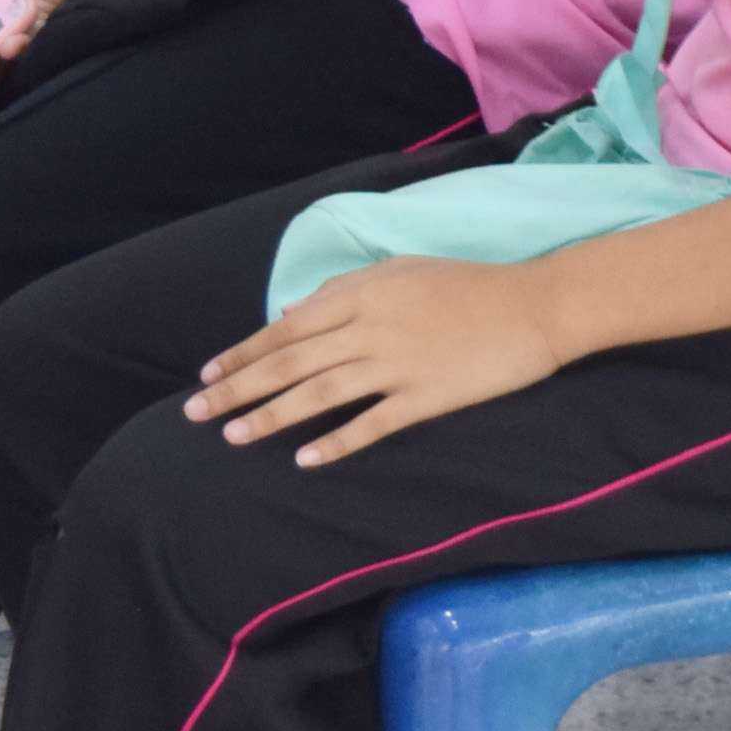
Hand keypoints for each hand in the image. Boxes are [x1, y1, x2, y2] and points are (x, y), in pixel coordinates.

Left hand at [187, 256, 567, 468]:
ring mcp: (398, 363)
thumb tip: (293, 313)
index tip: (207, 374)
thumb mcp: (403, 271)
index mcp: (364, 293)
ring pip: (320, 392)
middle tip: (195, 414)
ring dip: (272, 416)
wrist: (536, 306)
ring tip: (234, 437)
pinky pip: (371, 424)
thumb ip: (347, 291)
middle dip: (238, 388)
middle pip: (290, 361)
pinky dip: (336, 441)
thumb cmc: (469, 285)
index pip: (287, 327)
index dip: (243, 352)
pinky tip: (305, 459)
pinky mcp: (426, 396)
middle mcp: (371, 327)